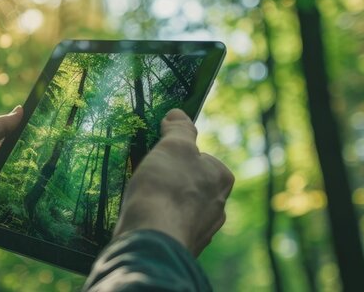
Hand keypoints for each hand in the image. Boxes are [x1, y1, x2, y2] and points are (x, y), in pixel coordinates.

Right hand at [113, 109, 234, 255]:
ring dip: (164, 204)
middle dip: (172, 182)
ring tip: (142, 202)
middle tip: (149, 180)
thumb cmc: (165, 187)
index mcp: (221, 180)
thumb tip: (178, 114)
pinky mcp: (182, 249)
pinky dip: (158, 223)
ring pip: (182, 209)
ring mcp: (202, 231)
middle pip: (192, 185)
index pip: (202, 159)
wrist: (151, 240)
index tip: (159, 159)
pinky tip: (143, 221)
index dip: (177, 156)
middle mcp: (218, 208)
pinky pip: (170, 228)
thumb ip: (179, 129)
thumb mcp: (173, 146)